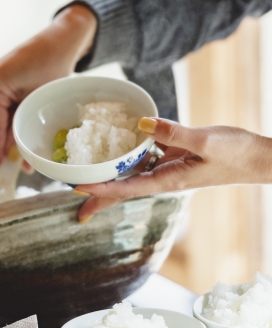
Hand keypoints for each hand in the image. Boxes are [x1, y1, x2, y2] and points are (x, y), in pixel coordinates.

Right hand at [0, 5, 96, 172]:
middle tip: (12, 170)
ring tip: (22, 159)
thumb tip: (19, 158)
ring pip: (1, 117)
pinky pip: (5, 108)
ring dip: (12, 134)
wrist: (62, 39)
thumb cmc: (55, 65)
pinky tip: (21, 138)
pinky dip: (14, 121)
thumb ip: (24, 127)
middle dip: (7, 144)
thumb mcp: (39, 101)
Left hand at [74, 117, 271, 221]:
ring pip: (130, 174)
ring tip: (83, 177)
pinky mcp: (172, 157)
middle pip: (123, 189)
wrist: (258, 157)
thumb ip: (174, 133)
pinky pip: (143, 157)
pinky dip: (127, 155)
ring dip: (108, 176)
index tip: (78, 189)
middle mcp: (163, 178)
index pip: (127, 188)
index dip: (102, 189)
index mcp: (169, 180)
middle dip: (99, 197)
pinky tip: (113, 147)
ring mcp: (167, 169)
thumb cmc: (236, 153)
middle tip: (73, 204)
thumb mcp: (206, 141)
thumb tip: (141, 123)